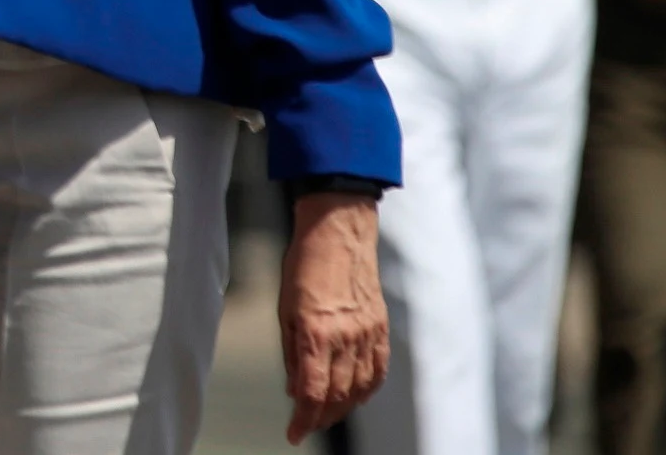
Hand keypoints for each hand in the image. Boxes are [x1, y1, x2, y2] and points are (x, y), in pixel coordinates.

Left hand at [280, 193, 387, 442]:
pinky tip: (357, 397)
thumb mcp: (284, 308)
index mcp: (315, 332)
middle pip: (338, 395)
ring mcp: (367, 333)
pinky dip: (367, 389)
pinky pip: (378, 370)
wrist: (338, 232)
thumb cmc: (303, 264)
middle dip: (321, 417)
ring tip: (327, 415)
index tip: (293, 434)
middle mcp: (345, 337)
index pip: (313, 392)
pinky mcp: (381, 327)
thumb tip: (295, 390)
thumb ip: (291, 353)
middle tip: (306, 426)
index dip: (303, 419)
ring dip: (343, 408)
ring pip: (360, 388)